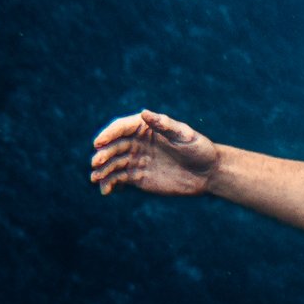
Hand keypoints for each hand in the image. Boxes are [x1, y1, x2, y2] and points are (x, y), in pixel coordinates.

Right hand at [90, 108, 221, 196]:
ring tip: (96, 179)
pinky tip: (106, 190)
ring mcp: (135, 160)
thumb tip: (144, 113)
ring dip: (103, 170)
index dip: (108, 134)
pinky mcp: (137, 177)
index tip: (99, 143)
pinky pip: (119, 179)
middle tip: (97, 163)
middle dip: (103, 154)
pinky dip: (110, 184)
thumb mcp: (184, 135)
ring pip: (113, 164)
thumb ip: (164, 125)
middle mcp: (136, 142)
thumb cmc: (199, 149)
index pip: (120, 128)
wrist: (208, 173)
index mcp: (144, 127)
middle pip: (113, 147)